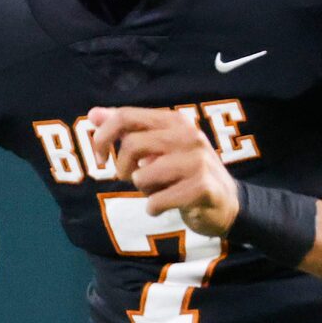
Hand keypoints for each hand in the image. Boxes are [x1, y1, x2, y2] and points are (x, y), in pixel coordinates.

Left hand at [85, 106, 241, 237]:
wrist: (227, 204)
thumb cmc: (186, 173)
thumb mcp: (158, 147)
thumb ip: (128, 129)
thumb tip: (94, 113)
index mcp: (175, 121)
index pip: (126, 116)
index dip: (103, 136)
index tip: (100, 158)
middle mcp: (189, 136)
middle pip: (132, 146)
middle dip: (123, 169)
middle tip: (133, 179)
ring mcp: (198, 161)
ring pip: (143, 176)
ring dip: (143, 190)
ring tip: (158, 191)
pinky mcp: (202, 188)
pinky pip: (157, 201)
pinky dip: (154, 208)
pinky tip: (165, 206)